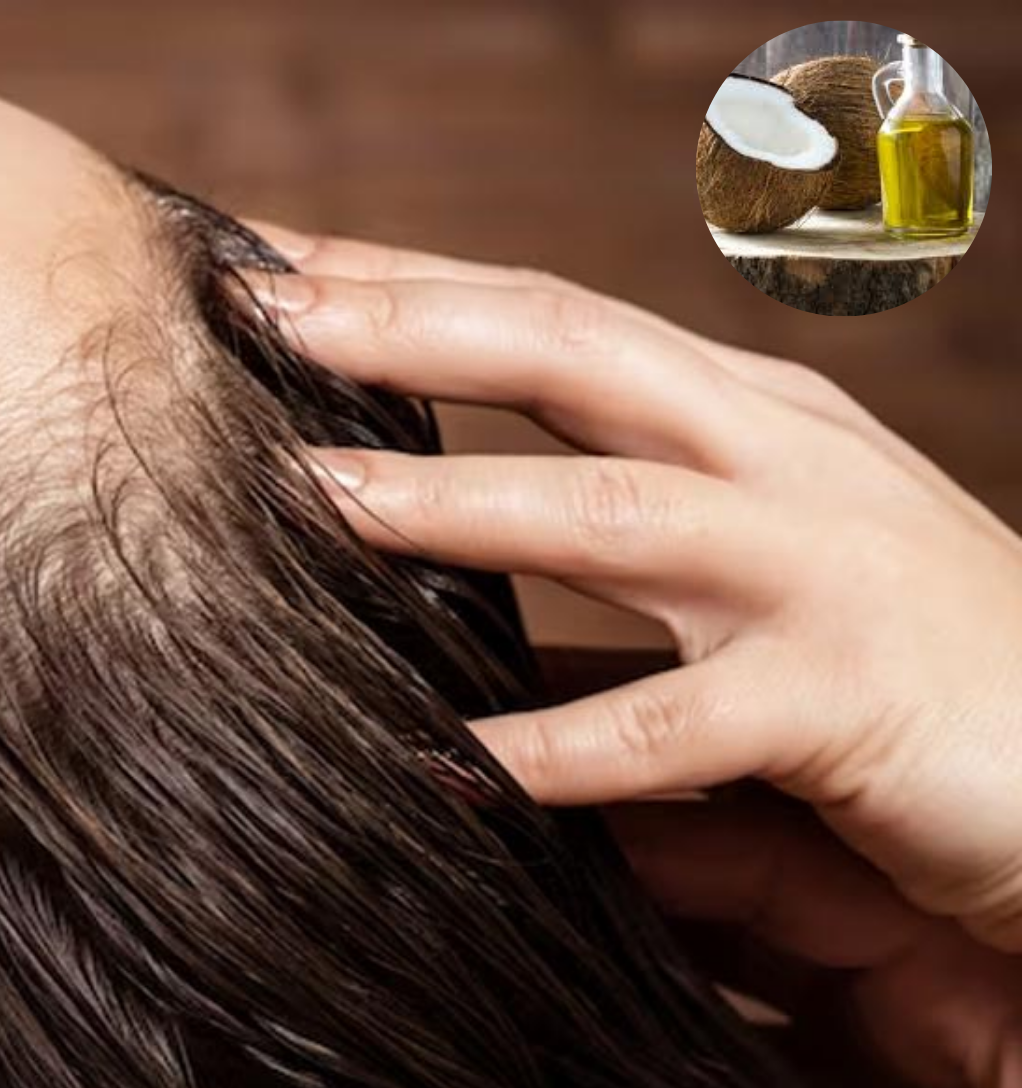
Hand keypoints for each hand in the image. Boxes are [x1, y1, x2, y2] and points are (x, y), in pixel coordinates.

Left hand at [239, 221, 1021, 1087]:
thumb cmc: (897, 658)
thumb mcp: (739, 567)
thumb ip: (595, 555)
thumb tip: (410, 561)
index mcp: (735, 412)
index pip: (545, 313)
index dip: (404, 278)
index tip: (261, 259)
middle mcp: (771, 457)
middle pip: (568, 353)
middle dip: (406, 325)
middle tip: (253, 310)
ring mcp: (815, 567)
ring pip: (608, 511)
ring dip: (452, 498)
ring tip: (312, 496)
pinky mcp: (846, 701)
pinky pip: (676, 728)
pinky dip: (557, 750)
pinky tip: (449, 767)